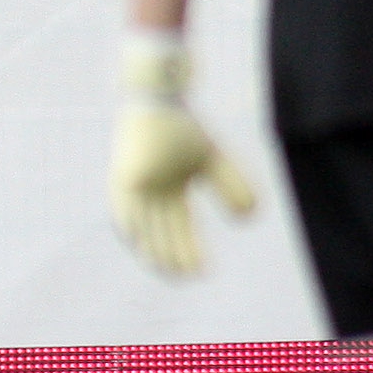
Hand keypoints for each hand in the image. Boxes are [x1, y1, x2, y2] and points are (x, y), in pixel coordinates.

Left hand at [109, 32, 256, 277]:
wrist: (159, 97)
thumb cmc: (181, 126)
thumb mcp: (211, 161)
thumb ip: (230, 187)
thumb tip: (249, 217)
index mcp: (170, 189)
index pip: (181, 227)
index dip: (191, 249)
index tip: (202, 271)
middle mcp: (151, 193)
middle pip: (164, 231)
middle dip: (177, 254)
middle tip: (191, 276)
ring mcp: (136, 186)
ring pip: (144, 226)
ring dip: (154, 248)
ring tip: (169, 269)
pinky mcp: (124, 176)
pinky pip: (123, 206)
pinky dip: (129, 224)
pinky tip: (136, 242)